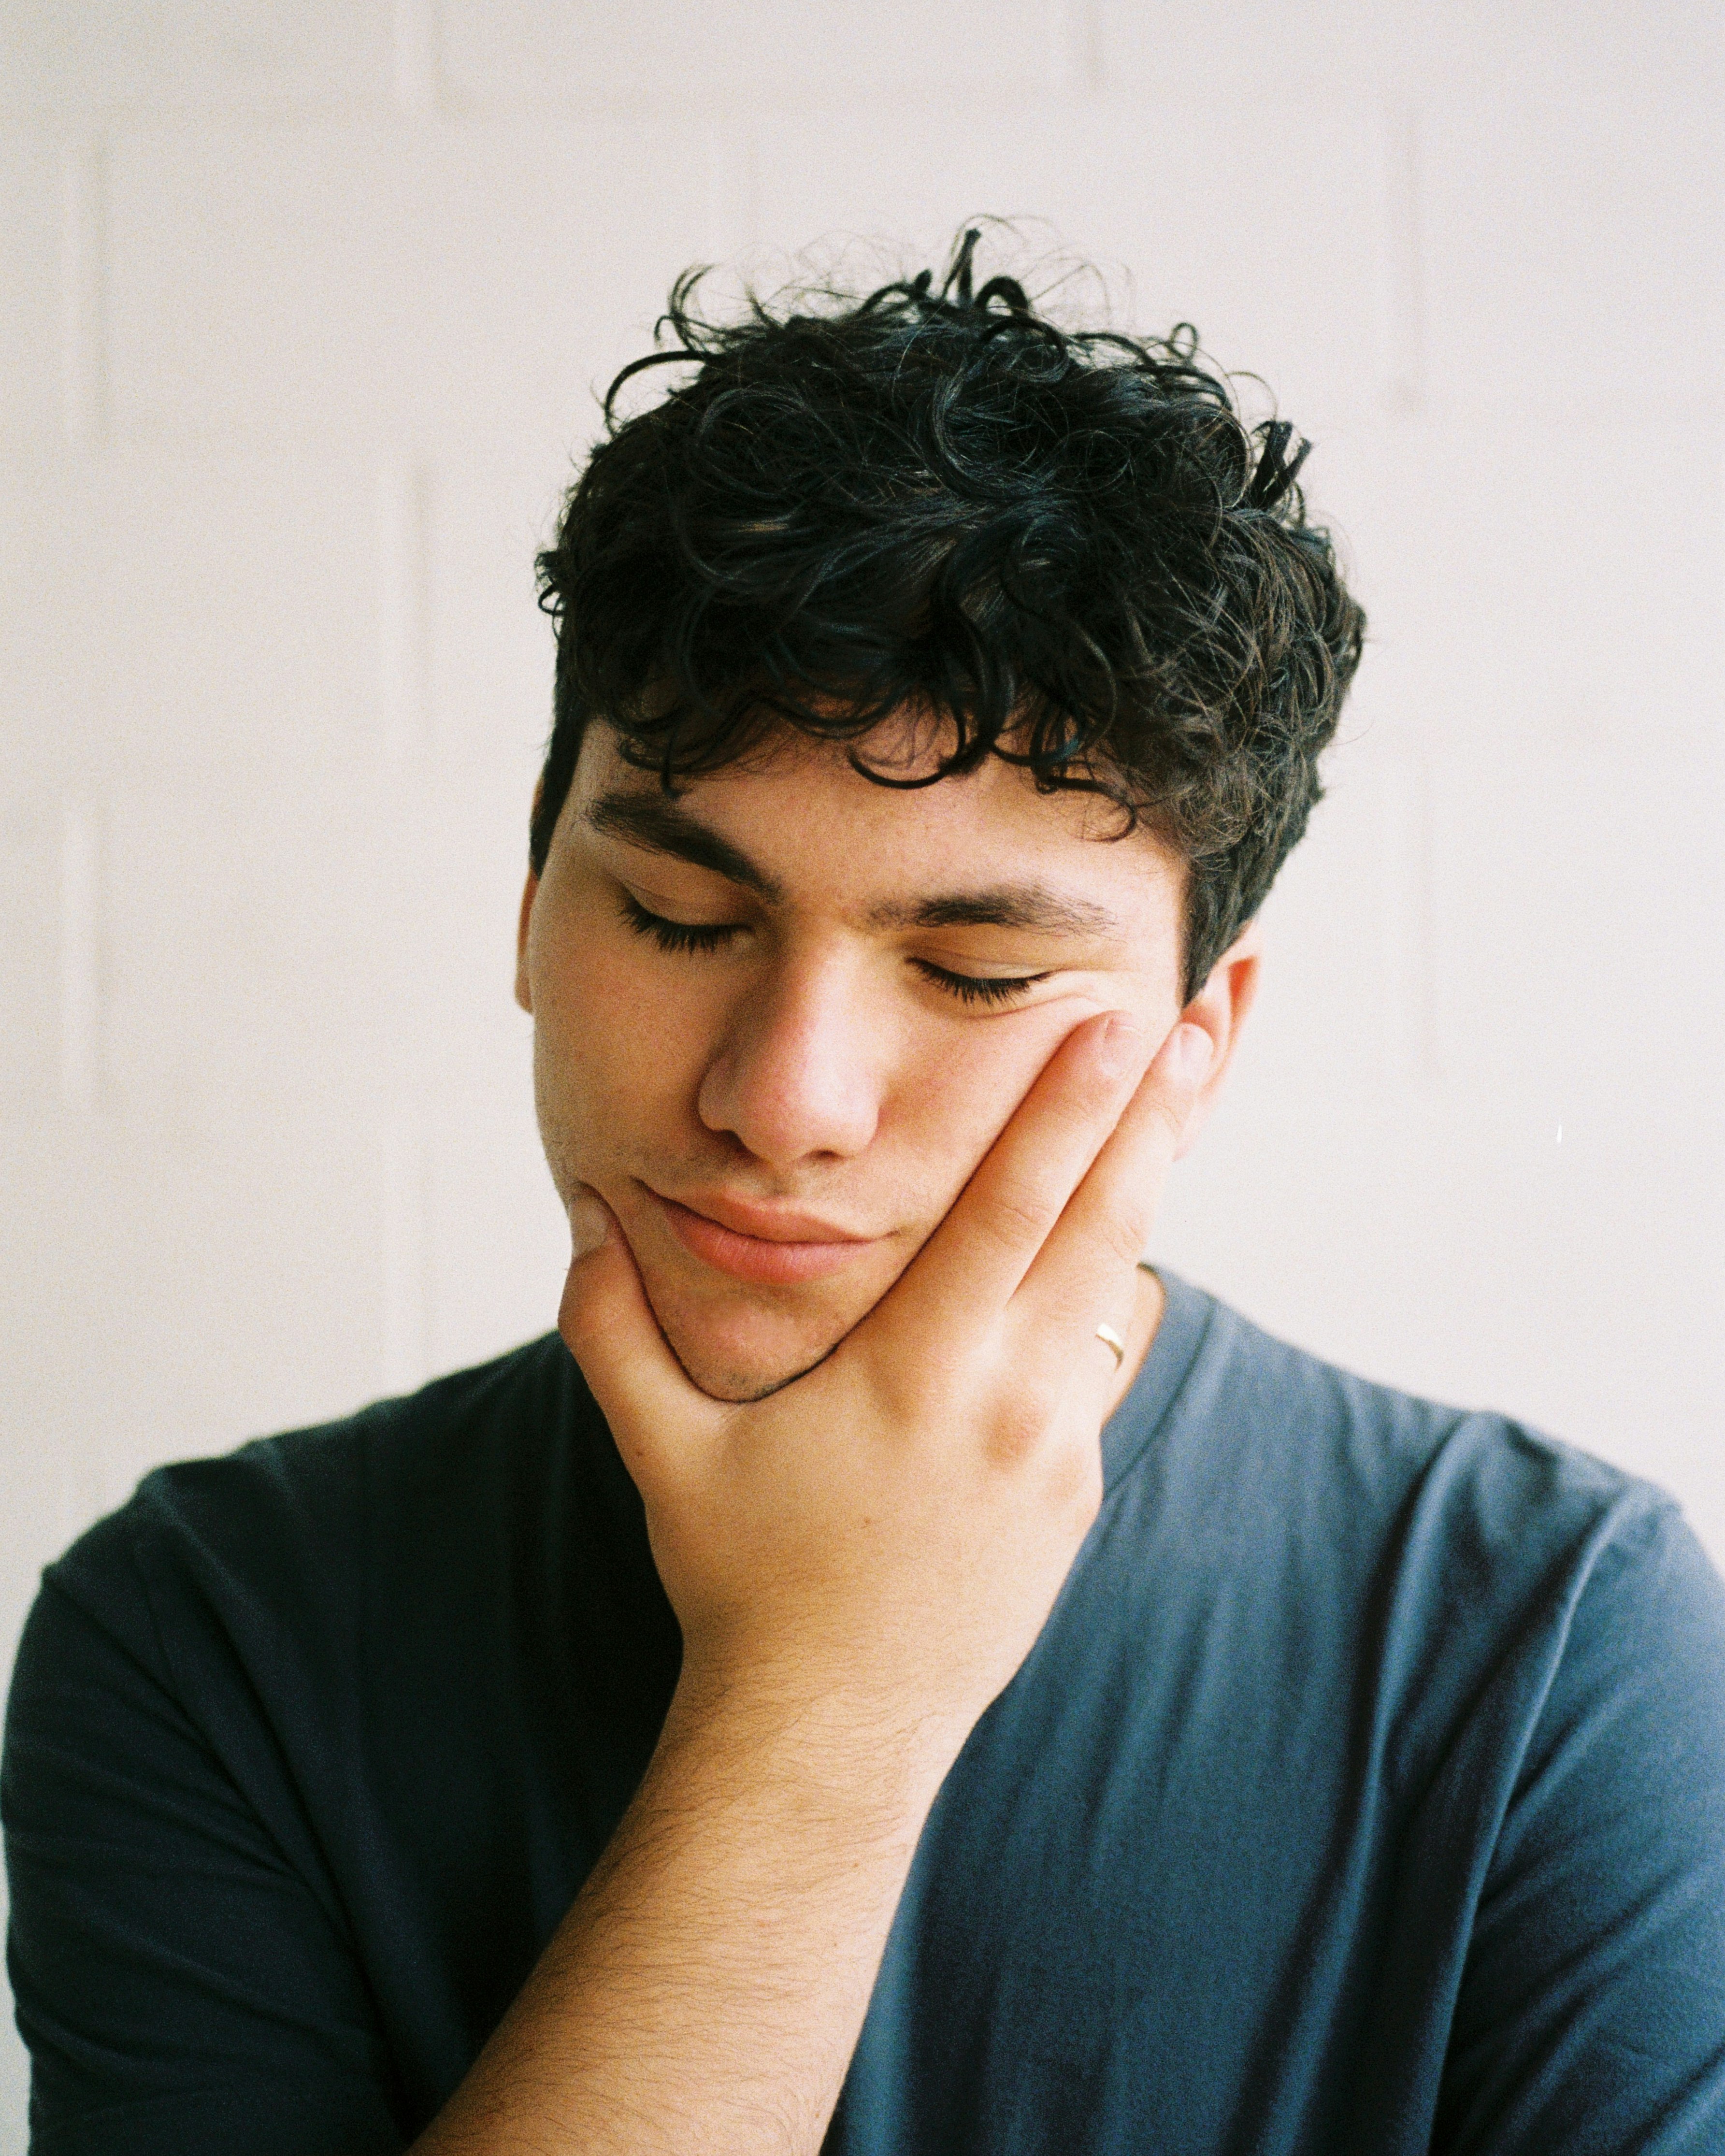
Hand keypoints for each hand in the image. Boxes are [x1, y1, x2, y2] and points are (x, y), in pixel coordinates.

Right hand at [558, 1013, 1213, 1760]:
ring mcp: (1058, 1450)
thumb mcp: (660, 1454)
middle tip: (1196, 1017)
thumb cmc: (741, 1582)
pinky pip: (1101, 1365)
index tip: (1120, 1023)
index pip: (1011, 1209)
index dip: (1069, 1108)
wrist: (831, 1729)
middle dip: (1152, 1115)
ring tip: (1165, 1110)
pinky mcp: (1078, 1492)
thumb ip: (609, 1327)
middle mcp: (1008, 1400)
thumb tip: (582, 1215)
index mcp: (915, 1372)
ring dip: (1139, 1193)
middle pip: (1103, 1226)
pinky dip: (1100, 1299)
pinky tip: (1093, 1253)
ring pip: (1118, 1290)